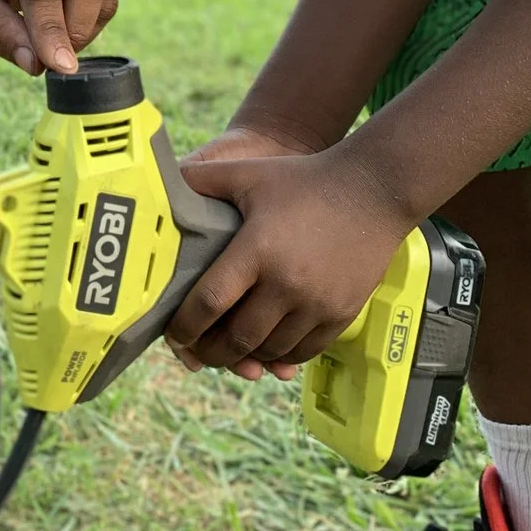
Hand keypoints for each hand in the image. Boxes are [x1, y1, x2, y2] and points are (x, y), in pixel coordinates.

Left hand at [173, 124, 331, 379]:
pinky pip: (303, 352)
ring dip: (244, 357)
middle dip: (210, 352)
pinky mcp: (342, 314)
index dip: (185, 326)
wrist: (373, 190)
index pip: (211, 302)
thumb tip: (157, 183)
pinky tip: (264, 350)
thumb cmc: (304, 180)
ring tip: (225, 353)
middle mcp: (287, 283)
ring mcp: (317, 304)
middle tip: (194, 353)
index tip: (172, 335)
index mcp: (257, 250)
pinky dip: (279, 357)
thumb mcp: (248, 173)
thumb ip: (201, 180)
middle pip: (238, 339)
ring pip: (270, 350)